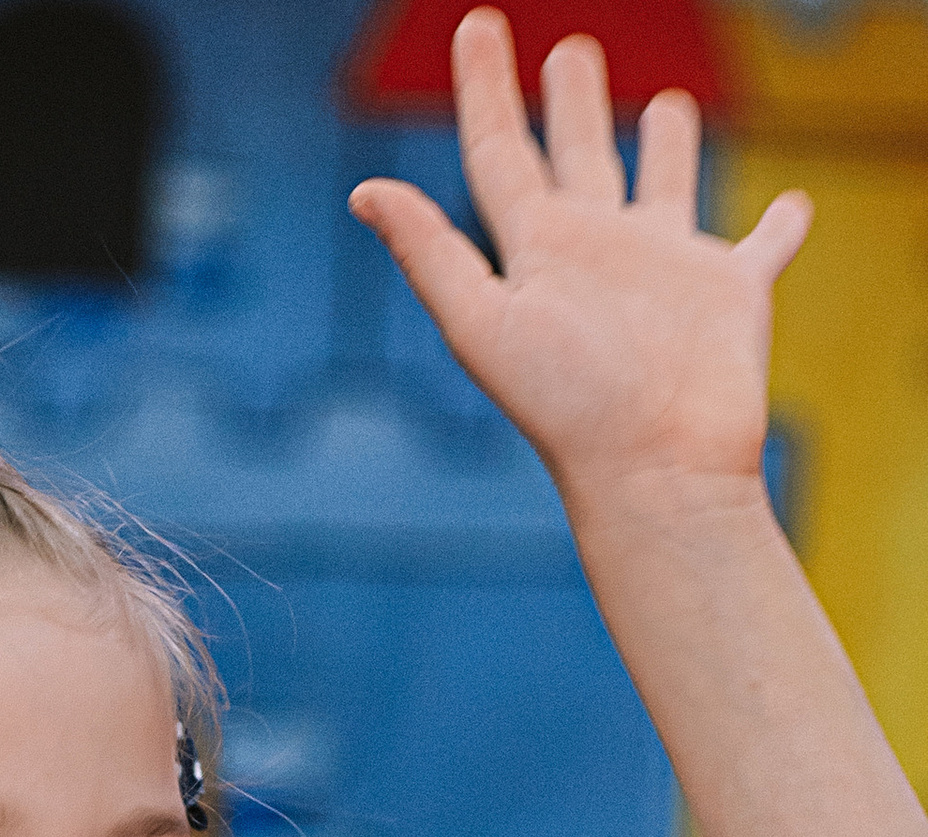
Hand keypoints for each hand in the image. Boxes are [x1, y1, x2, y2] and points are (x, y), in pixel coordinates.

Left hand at [351, 14, 808, 510]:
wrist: (656, 470)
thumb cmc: (569, 406)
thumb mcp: (485, 322)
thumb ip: (430, 253)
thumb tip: (365, 190)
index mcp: (538, 251)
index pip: (500, 153)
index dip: (485, 89)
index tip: (477, 25)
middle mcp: (599, 251)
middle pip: (580, 156)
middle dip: (573, 102)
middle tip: (570, 49)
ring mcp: (668, 269)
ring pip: (665, 184)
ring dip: (668, 145)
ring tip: (668, 102)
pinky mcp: (733, 291)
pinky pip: (761, 244)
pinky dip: (780, 226)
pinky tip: (794, 206)